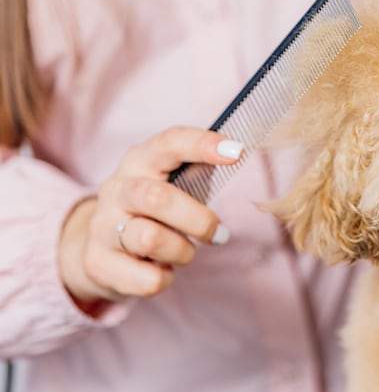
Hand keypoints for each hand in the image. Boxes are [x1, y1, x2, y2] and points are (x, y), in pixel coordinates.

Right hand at [58, 127, 243, 313]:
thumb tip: (235, 152)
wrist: (100, 248)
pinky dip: (165, 278)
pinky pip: (148, 279)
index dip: (202, 144)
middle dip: (199, 220)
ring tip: (183, 252)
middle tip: (219, 234)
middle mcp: (116, 189)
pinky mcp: (98, 263)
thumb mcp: (174, 183)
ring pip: (151, 239)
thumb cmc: (154, 210)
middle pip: (158, 197)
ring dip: (182, 251)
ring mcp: (102, 226)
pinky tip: (159, 269)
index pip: (169, 142)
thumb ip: (199, 169)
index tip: (237, 152)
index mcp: (140, 161)